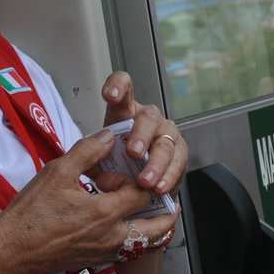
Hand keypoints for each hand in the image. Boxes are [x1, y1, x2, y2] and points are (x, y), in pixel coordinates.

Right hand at [0, 131, 176, 273]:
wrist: (10, 250)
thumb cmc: (30, 215)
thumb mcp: (57, 172)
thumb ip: (87, 152)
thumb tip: (109, 136)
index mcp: (105, 213)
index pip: (143, 195)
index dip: (141, 181)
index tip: (132, 173)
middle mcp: (111, 237)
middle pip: (156, 227)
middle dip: (165, 212)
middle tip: (166, 199)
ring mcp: (105, 252)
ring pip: (145, 244)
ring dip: (154, 228)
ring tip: (153, 214)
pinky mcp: (96, 261)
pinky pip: (128, 252)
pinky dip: (136, 240)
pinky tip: (125, 227)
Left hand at [100, 70, 187, 197]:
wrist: (135, 181)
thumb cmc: (115, 163)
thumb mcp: (97, 159)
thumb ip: (94, 161)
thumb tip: (97, 168)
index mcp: (125, 111)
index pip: (124, 86)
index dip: (118, 86)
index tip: (110, 95)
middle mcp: (149, 118)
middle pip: (149, 117)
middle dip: (141, 136)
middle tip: (133, 154)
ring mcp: (167, 134)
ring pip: (166, 143)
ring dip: (156, 164)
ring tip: (145, 182)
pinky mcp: (180, 152)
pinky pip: (179, 161)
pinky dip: (169, 176)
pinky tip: (160, 186)